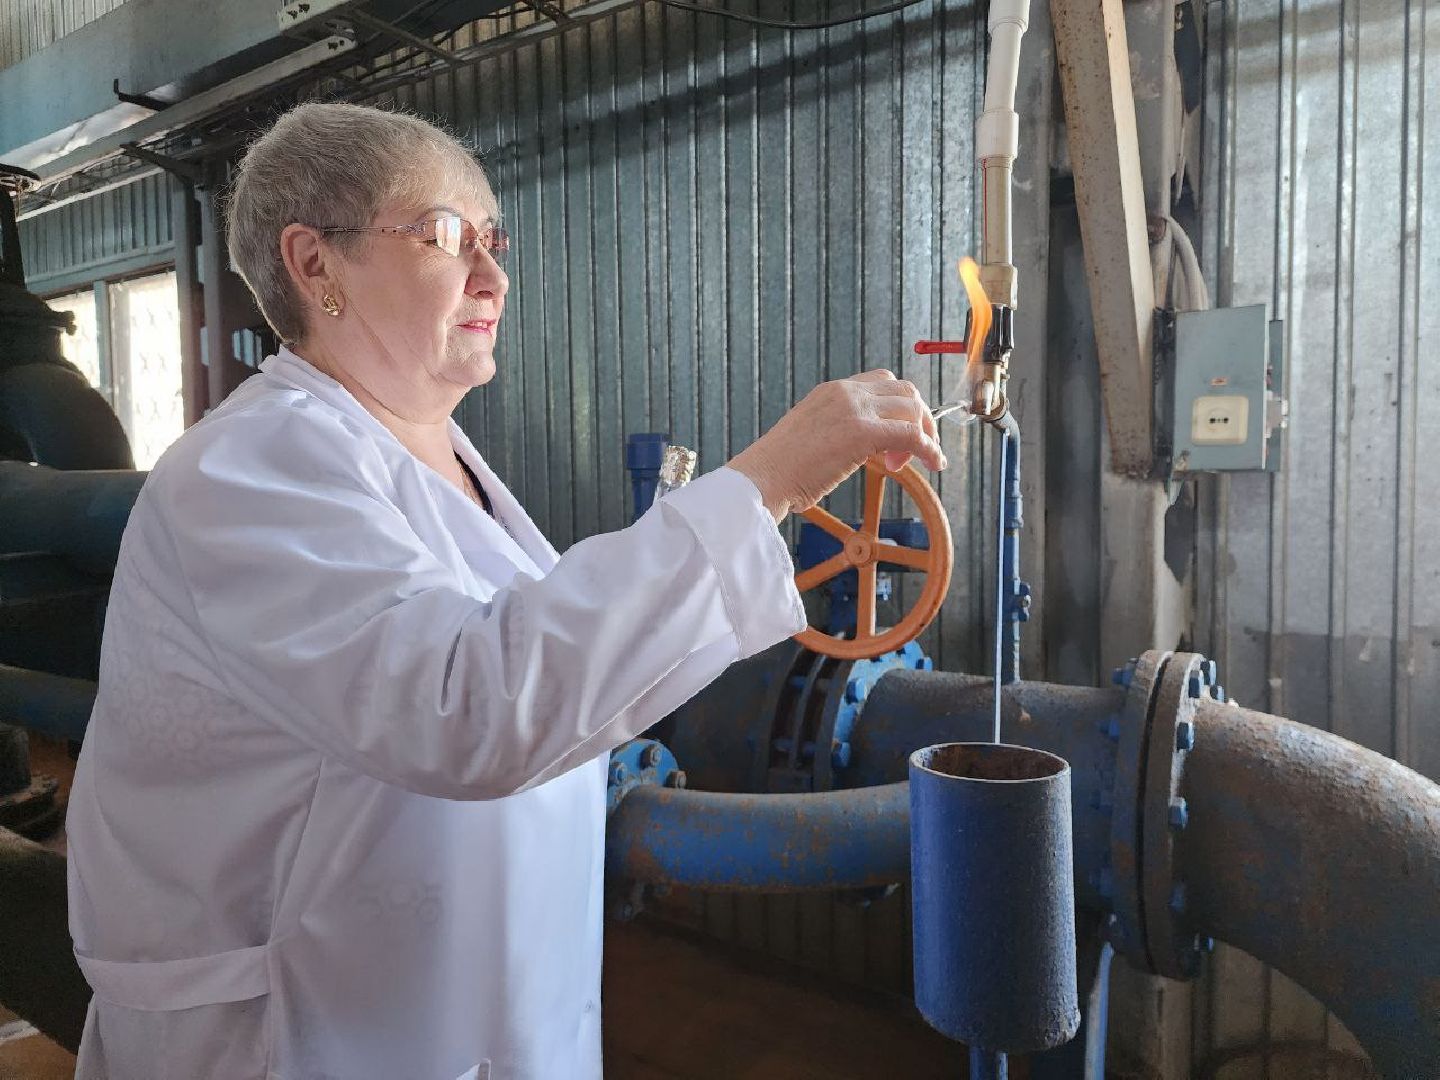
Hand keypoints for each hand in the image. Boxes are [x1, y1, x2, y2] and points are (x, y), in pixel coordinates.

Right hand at [728, 369, 946, 521]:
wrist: (761, 479)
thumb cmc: (780, 470)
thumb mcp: (812, 437)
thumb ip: (838, 431)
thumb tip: (858, 447)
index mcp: (831, 391)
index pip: (883, 383)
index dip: (898, 409)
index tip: (896, 442)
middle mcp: (844, 392)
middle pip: (905, 390)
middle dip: (917, 420)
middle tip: (906, 455)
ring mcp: (853, 408)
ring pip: (912, 408)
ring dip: (921, 436)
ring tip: (906, 465)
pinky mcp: (861, 432)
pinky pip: (912, 434)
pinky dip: (930, 448)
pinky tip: (935, 464)